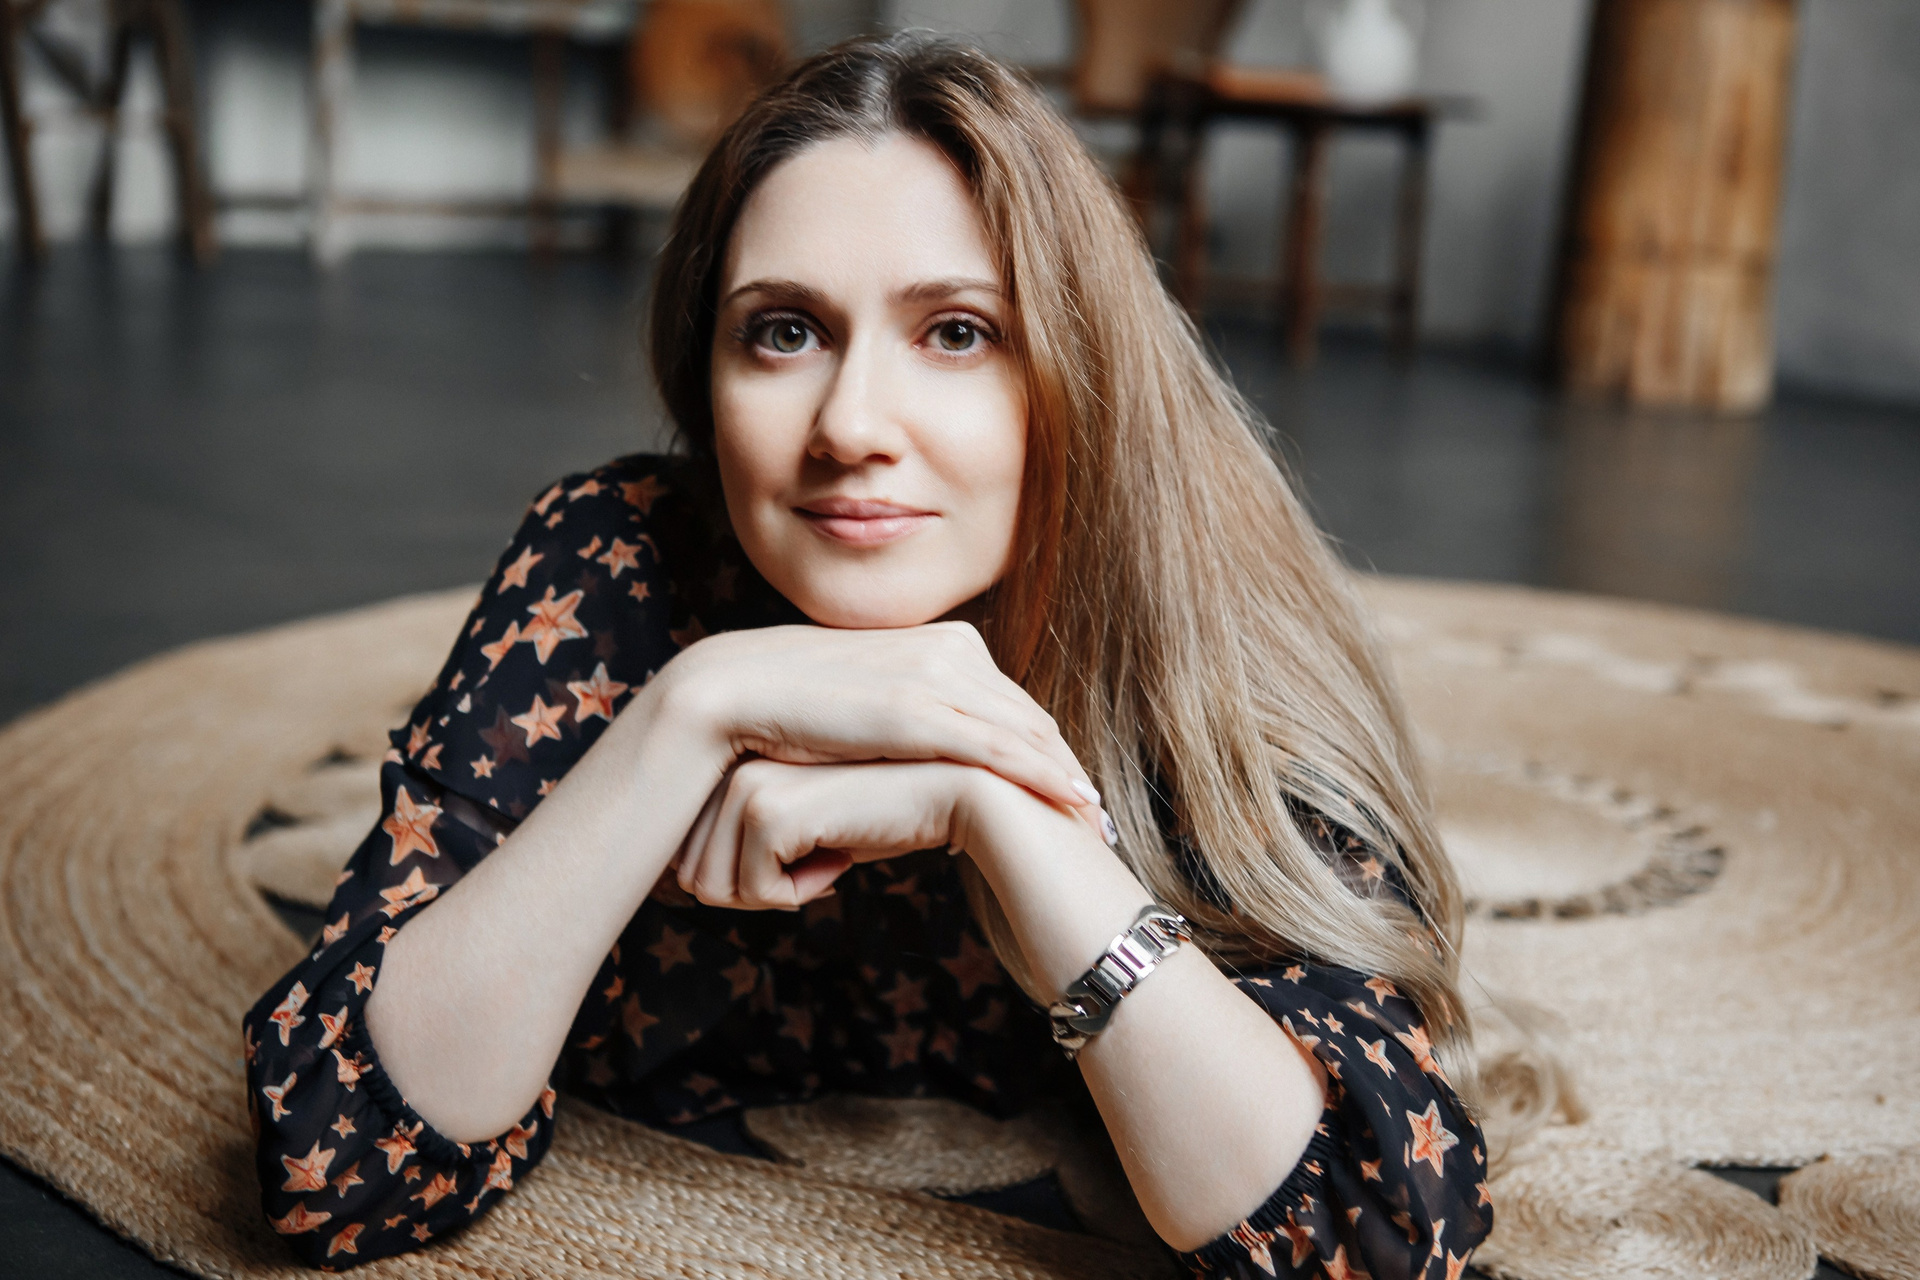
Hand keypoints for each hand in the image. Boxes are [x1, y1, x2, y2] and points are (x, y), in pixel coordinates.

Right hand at [656, 621, 1103, 817]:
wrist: (732, 691)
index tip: (1071, 784)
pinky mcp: (922, 711)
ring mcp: (938, 678)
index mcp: (938, 644)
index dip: (1044, 745)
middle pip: (1031, 717)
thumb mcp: (859, 709)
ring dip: (1068, 776)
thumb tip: (913, 761)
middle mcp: (949, 651)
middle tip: (1100, 813)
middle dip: (1067, 765)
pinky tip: (1073, 801)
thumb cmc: (785, 709)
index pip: (1008, 703)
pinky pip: (1002, 746)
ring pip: (1029, 732)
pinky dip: (1044, 776)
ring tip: (1096, 818)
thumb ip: (898, 721)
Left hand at [672, 758, 988, 909]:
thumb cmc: (891, 810)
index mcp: (736, 754)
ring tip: (834, 852)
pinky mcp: (765, 806)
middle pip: (692, 871)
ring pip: (711, 885)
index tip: (810, 853)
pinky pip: (753, 888)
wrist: (961, 794)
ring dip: (778, 893)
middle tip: (821, 861)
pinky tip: (844, 852)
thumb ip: (759, 835)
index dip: (749, 878)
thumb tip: (694, 886)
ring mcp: (744, 779)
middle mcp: (729, 759)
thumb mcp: (815, 817)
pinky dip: (799, 893)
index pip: (691, 851)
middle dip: (755, 890)